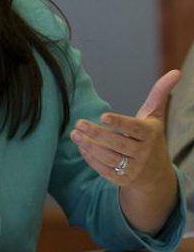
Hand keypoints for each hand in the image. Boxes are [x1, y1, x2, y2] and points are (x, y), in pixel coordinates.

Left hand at [71, 70, 181, 187]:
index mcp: (150, 134)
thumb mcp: (155, 117)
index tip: (102, 116)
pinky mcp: (123, 180)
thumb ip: (159, 95)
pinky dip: (91, 159)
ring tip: (74, 135)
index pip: (134, 129)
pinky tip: (81, 147)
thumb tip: (176, 71)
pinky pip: (104, 171)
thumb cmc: (150, 139)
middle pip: (118, 144)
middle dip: (96, 134)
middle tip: (78, 123)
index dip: (119, 123)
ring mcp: (134, 168)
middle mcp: (144, 153)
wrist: (156, 175)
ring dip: (90, 147)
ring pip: (109, 158)